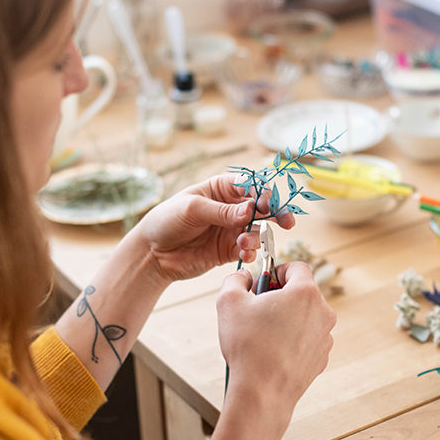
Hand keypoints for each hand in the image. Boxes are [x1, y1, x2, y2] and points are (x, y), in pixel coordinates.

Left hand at [132, 174, 295, 282]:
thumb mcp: (192, 209)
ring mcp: (232, 229)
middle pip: (263, 207)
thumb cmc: (167, 220)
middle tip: (287, 222)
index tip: (268, 203)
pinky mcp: (229, 250)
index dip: (264, 192)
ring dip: (257, 236)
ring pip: (258, 230)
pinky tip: (245, 254)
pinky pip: (249, 250)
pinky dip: (251, 252)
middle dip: (277, 213)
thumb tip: (250, 211)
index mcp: (222, 188)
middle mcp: (231, 207)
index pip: (251, 185)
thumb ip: (222, 211)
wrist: (152, 252)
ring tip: (244, 242)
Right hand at [215, 261, 334, 417]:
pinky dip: (292, 340)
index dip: (276, 270)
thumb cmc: (247, 346)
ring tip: (263, 335)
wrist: (262, 393)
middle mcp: (323, 312)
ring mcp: (325, 337)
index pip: (296, 267)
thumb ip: (235, 279)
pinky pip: (307, 338)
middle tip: (257, 310)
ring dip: (287, 318)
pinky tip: (272, 351)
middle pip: (302, 292)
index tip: (262, 284)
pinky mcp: (322, 357)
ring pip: (305, 316)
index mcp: (306, 293)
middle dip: (280, 296)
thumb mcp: (229, 302)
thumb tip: (243, 277)